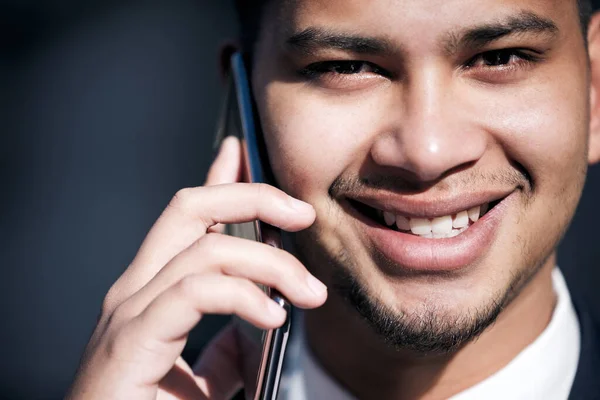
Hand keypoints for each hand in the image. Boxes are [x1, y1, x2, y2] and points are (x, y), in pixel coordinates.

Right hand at [66, 137, 326, 399]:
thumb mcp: (204, 383)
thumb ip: (227, 350)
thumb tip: (264, 321)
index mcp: (151, 293)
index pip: (188, 219)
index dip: (218, 181)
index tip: (243, 153)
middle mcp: (135, 292)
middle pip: (190, 209)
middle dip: (250, 197)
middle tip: (300, 212)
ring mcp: (129, 312)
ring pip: (204, 249)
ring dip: (269, 263)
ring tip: (309, 291)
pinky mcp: (130, 341)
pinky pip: (194, 292)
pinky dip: (242, 296)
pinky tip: (273, 316)